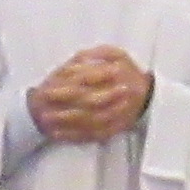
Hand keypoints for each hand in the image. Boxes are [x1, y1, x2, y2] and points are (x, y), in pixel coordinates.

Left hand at [27, 47, 155, 144]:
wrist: (148, 95)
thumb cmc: (127, 71)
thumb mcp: (116, 55)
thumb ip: (96, 53)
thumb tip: (76, 60)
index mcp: (117, 72)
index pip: (87, 79)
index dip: (65, 84)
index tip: (47, 88)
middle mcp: (120, 93)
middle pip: (87, 101)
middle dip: (63, 106)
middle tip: (40, 108)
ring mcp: (119, 114)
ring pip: (89, 120)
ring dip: (66, 122)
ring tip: (45, 123)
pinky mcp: (115, 129)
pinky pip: (94, 134)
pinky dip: (74, 135)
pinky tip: (57, 134)